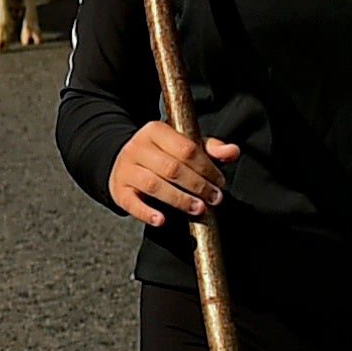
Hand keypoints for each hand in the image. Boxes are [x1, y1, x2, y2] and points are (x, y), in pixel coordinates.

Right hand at [108, 123, 236, 226]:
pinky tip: (162, 220)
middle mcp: (138, 147)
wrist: (123, 160)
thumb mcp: (184, 144)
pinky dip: (147, 213)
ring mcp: (126, 168)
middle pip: (172, 168)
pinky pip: (132, 203)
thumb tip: (232, 151)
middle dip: (197, 185)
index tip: (220, 182)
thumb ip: (210, 148)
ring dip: (180, 200)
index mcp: (155, 130)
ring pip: (154, 185)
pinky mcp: (118, 190)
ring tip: (198, 209)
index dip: (207, 167)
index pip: (186, 149)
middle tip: (214, 198)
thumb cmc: (161, 154)